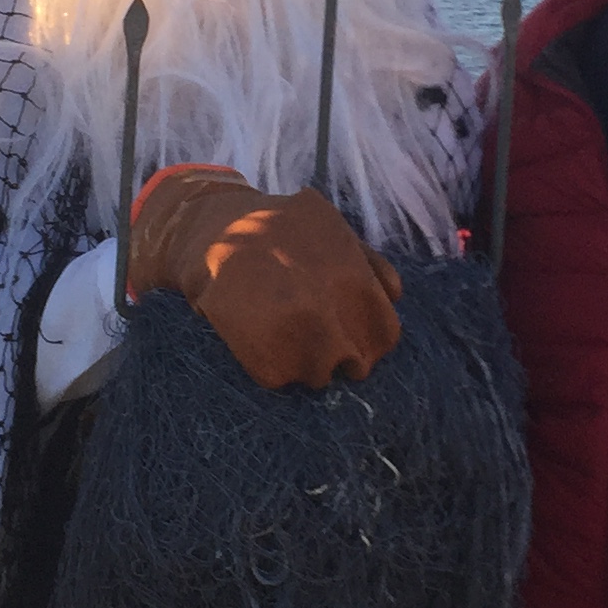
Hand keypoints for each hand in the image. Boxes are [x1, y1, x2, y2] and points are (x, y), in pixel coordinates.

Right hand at [127, 165, 402, 391]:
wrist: (212, 232)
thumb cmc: (277, 228)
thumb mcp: (331, 228)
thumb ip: (369, 260)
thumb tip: (396, 295)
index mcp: (353, 279)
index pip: (385, 335)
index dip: (370, 340)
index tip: (353, 337)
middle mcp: (329, 310)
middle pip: (355, 363)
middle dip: (340, 356)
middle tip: (317, 342)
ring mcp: (294, 335)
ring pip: (319, 377)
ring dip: (305, 364)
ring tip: (285, 337)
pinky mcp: (260, 353)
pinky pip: (279, 379)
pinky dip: (272, 367)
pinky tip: (260, 339)